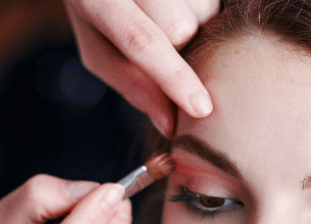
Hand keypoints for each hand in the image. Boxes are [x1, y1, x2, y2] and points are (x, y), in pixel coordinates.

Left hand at [64, 0, 220, 135]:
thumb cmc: (98, 7)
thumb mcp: (97, 45)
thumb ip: (130, 83)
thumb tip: (170, 124)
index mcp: (97, 0)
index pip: (141, 41)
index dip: (172, 76)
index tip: (201, 108)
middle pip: (181, 29)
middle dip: (183, 48)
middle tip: (168, 43)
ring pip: (204, 12)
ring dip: (197, 24)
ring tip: (170, 14)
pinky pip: (214, 0)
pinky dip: (202, 8)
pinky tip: (181, 4)